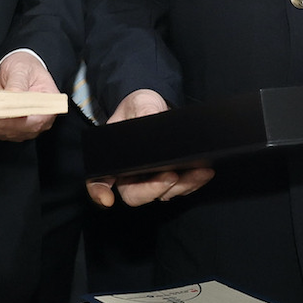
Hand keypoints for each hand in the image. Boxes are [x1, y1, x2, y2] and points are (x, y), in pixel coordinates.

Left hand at [0, 51, 60, 141]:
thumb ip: (17, 85)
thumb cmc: (26, 67)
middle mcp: (35, 122)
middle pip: (11, 129)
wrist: (19, 68)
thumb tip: (12, 97)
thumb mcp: (22, 70)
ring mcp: (20, 127)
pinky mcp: (6, 127)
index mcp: (46, 109)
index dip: (10, 121)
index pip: (29, 121)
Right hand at [85, 90, 214, 207]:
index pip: (98, 180)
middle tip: (171, 176)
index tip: (107, 199)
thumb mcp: (139, 103)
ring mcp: (149, 181)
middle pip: (134, 195)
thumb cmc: (140, 107)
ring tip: (199, 171)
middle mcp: (128, 175)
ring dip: (181, 187)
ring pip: (161, 195)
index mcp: (112, 159)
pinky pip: (180, 189)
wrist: (157, 109)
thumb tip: (152, 120)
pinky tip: (204, 172)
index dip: (98, 192)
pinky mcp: (169, 181)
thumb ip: (143, 110)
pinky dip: (193, 183)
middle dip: (154, 190)